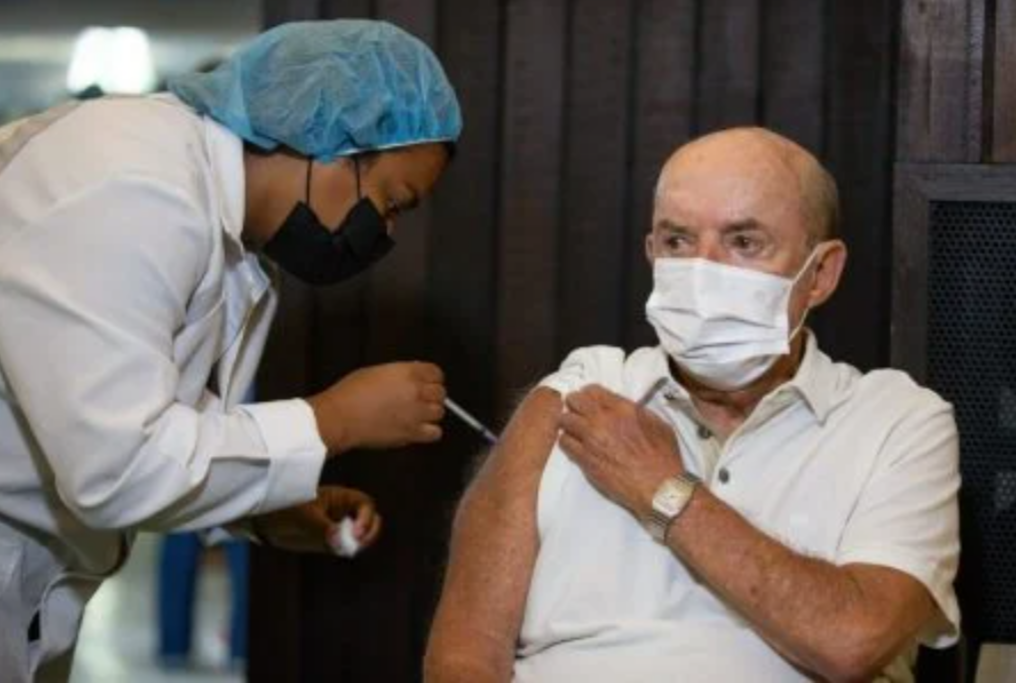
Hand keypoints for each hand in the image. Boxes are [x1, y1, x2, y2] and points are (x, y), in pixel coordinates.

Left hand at [250, 486, 381, 554]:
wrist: (265, 521)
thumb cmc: (284, 510)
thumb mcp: (303, 517)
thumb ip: (323, 529)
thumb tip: (339, 542)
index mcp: (340, 497)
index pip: (365, 505)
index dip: (366, 518)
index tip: (355, 533)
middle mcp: (343, 511)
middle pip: (370, 520)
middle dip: (369, 532)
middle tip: (357, 544)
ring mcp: (339, 526)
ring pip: (361, 535)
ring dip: (360, 543)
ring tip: (346, 549)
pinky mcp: (331, 541)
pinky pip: (347, 546)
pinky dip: (348, 550)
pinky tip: (339, 550)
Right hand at [308, 361, 445, 453]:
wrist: (341, 417)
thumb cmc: (350, 393)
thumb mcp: (375, 371)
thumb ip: (398, 374)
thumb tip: (408, 379)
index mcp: (407, 372)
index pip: (436, 372)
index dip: (433, 378)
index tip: (428, 382)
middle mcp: (416, 391)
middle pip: (440, 392)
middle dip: (432, 395)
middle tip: (422, 399)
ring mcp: (416, 413)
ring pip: (439, 412)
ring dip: (431, 413)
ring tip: (418, 415)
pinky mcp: (412, 433)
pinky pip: (435, 433)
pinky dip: (430, 432)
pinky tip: (419, 429)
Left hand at [558, 384, 682, 519]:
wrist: (659, 487)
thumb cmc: (664, 458)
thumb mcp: (658, 424)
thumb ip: (637, 412)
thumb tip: (625, 408)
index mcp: (623, 408)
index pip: (593, 390)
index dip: (589, 395)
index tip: (589, 401)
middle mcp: (604, 419)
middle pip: (574, 400)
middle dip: (575, 405)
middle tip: (578, 413)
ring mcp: (591, 439)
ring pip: (565, 420)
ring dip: (569, 423)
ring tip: (575, 430)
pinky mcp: (585, 458)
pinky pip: (564, 442)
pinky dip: (568, 442)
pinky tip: (575, 446)